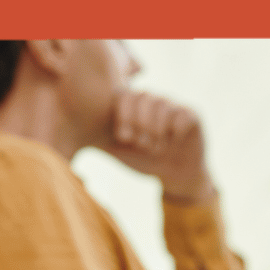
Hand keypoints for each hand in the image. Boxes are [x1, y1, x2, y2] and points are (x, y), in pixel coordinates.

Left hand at [100, 90, 214, 204]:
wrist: (172, 175)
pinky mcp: (191, 115)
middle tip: (141, 144)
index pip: (124, 94)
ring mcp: (173, 106)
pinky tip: (174, 142)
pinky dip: (174, 131)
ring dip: (156, 130)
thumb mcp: (117, 150)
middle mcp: (153, 101)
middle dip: (139, 123)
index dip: (123, 115)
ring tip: (156, 148)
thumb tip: (77, 134)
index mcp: (133, 106)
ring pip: (162, 104)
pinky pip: (181, 114)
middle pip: (142, 97)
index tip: (124, 137)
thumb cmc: (142, 160)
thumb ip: (98, 138)